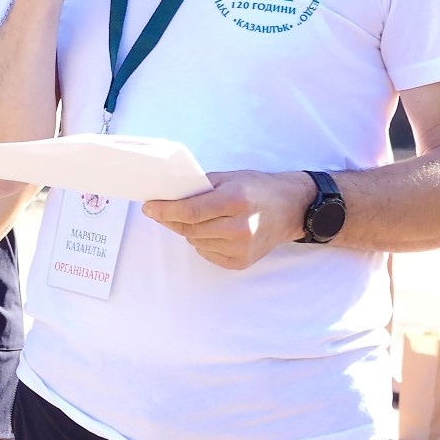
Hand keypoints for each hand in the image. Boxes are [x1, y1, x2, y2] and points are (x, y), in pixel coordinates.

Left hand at [143, 170, 316, 269]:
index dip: (164, 210)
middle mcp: (240, 228)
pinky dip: (202, 241)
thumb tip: (168, 195)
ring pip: (195, 240)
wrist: (291, 209)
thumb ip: (199, 187)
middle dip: (170, 219)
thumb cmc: (257, 188)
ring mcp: (242, 248)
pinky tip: (213, 230)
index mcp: (236, 201)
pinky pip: (206, 252)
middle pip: (189, 228)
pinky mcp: (241, 262)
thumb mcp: (229, 178)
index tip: (148, 207)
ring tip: (200, 217)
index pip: (190, 211)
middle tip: (159, 211)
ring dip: (188, 229)